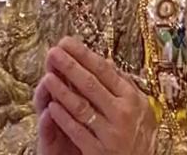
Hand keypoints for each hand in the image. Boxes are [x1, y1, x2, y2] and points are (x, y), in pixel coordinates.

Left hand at [38, 37, 157, 154]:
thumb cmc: (138, 136)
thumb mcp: (139, 108)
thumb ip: (123, 86)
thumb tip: (105, 62)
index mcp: (133, 98)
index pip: (105, 70)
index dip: (84, 54)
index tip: (67, 42)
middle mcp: (124, 112)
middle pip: (91, 84)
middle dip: (69, 66)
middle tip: (53, 52)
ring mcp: (112, 133)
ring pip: (82, 107)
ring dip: (62, 90)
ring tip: (47, 76)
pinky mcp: (100, 151)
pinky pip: (78, 131)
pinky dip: (64, 119)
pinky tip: (51, 108)